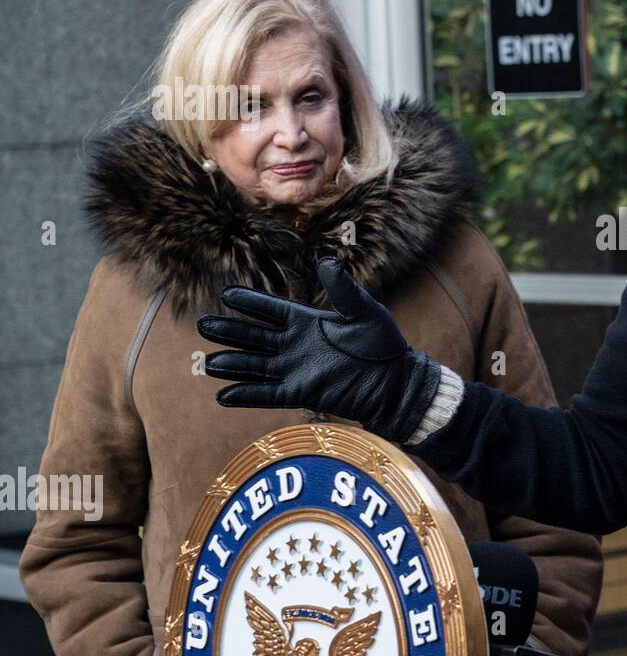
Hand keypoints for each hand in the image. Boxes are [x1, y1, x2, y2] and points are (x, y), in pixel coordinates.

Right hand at [197, 257, 442, 442]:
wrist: (393, 382)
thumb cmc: (382, 344)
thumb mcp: (363, 312)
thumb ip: (344, 289)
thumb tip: (328, 260)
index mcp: (306, 321)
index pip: (271, 310)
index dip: (250, 303)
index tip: (226, 295)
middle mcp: (295, 344)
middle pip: (255, 336)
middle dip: (230, 331)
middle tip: (203, 325)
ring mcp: (295, 369)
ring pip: (255, 366)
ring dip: (233, 364)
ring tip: (207, 362)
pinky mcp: (300, 392)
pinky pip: (267, 394)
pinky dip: (246, 394)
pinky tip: (223, 395)